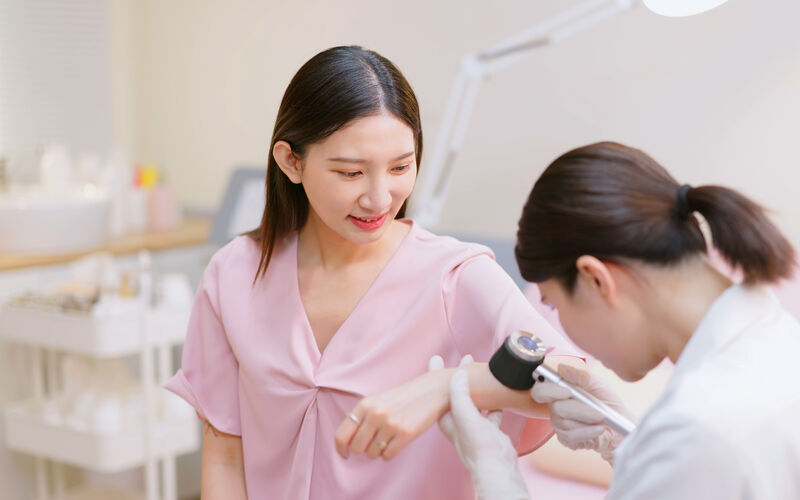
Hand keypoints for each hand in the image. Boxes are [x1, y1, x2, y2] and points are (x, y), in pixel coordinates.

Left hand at [334, 366, 450, 459]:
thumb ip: (362, 417)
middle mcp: (375, 414)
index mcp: (365, 405)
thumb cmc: (404, 397)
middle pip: (357, 447)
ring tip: (388, 439)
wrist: (432, 390)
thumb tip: (347, 442)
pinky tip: (396, 443)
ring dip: (378, 451)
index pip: (342, 434)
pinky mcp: (405, 434)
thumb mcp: (378, 400)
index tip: (345, 454)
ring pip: (373, 453)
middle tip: (373, 443)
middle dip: (363, 449)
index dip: (341, 448)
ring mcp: (390, 424)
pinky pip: (388, 455)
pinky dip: (390, 454)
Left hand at [431, 355, 528, 499]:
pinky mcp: (489, 430)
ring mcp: (474, 426)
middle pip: (456, 392)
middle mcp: (458, 421)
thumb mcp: (464, 414)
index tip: (437, 358)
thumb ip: (459, 393)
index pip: (437, 391)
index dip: (436, 373)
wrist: (496, 466)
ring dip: (476, 387)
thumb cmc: (477, 445)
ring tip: (481, 372)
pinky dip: (493, 402)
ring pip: (473, 400)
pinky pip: (490, 411)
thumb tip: (459, 373)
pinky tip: (497, 395)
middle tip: (466, 359)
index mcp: (447, 417)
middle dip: (460, 376)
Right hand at [530, 364, 630, 464]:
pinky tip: (599, 429)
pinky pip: (571, 437)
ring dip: (587, 421)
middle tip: (598, 412)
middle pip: (556, 408)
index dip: (550, 391)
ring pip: (565, 423)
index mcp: (559, 391)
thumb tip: (562, 367)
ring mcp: (559, 425)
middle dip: (579, 410)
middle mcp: (556, 408)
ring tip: (601, 420)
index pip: (540, 391)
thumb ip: (580, 376)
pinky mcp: (566, 439)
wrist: (620, 425)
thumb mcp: (597, 384)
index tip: (568, 392)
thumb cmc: (607, 402)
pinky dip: (588, 432)